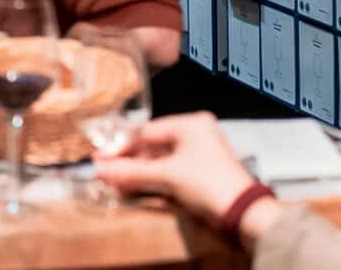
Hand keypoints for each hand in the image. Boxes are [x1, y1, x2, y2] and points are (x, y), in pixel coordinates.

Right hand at [93, 112, 258, 226]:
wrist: (242, 215)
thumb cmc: (208, 184)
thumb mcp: (166, 175)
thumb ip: (130, 172)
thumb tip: (98, 169)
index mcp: (191, 125)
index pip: (147, 132)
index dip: (121, 146)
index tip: (101, 157)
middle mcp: (195, 136)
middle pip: (151, 147)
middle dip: (127, 162)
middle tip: (103, 170)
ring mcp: (197, 157)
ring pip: (158, 162)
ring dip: (136, 173)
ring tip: (114, 182)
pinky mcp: (197, 176)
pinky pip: (167, 174)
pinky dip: (150, 181)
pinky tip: (132, 187)